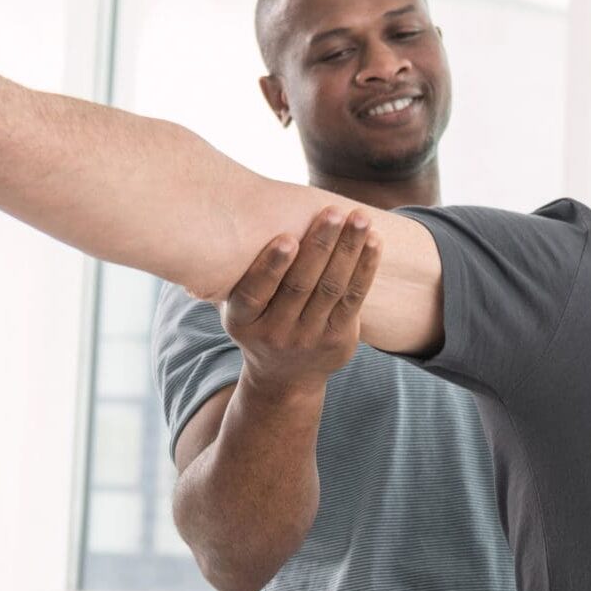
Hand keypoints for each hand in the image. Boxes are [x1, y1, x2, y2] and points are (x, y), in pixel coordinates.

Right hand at [221, 210, 381, 396]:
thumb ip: (228, 276)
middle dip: (319, 245)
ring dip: (348, 250)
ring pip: (331, 289)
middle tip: (332, 212)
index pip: (255, 292)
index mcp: (242, 321)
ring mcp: (309, 338)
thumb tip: (217, 223)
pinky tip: (374, 242)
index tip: (286, 238)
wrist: (284, 378)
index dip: (271, 265)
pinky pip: (353, 299)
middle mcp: (275, 333)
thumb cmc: (257, 323)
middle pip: (300, 285)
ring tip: (360, 218)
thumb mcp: (235, 308)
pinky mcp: (338, 338)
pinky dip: (365, 268)